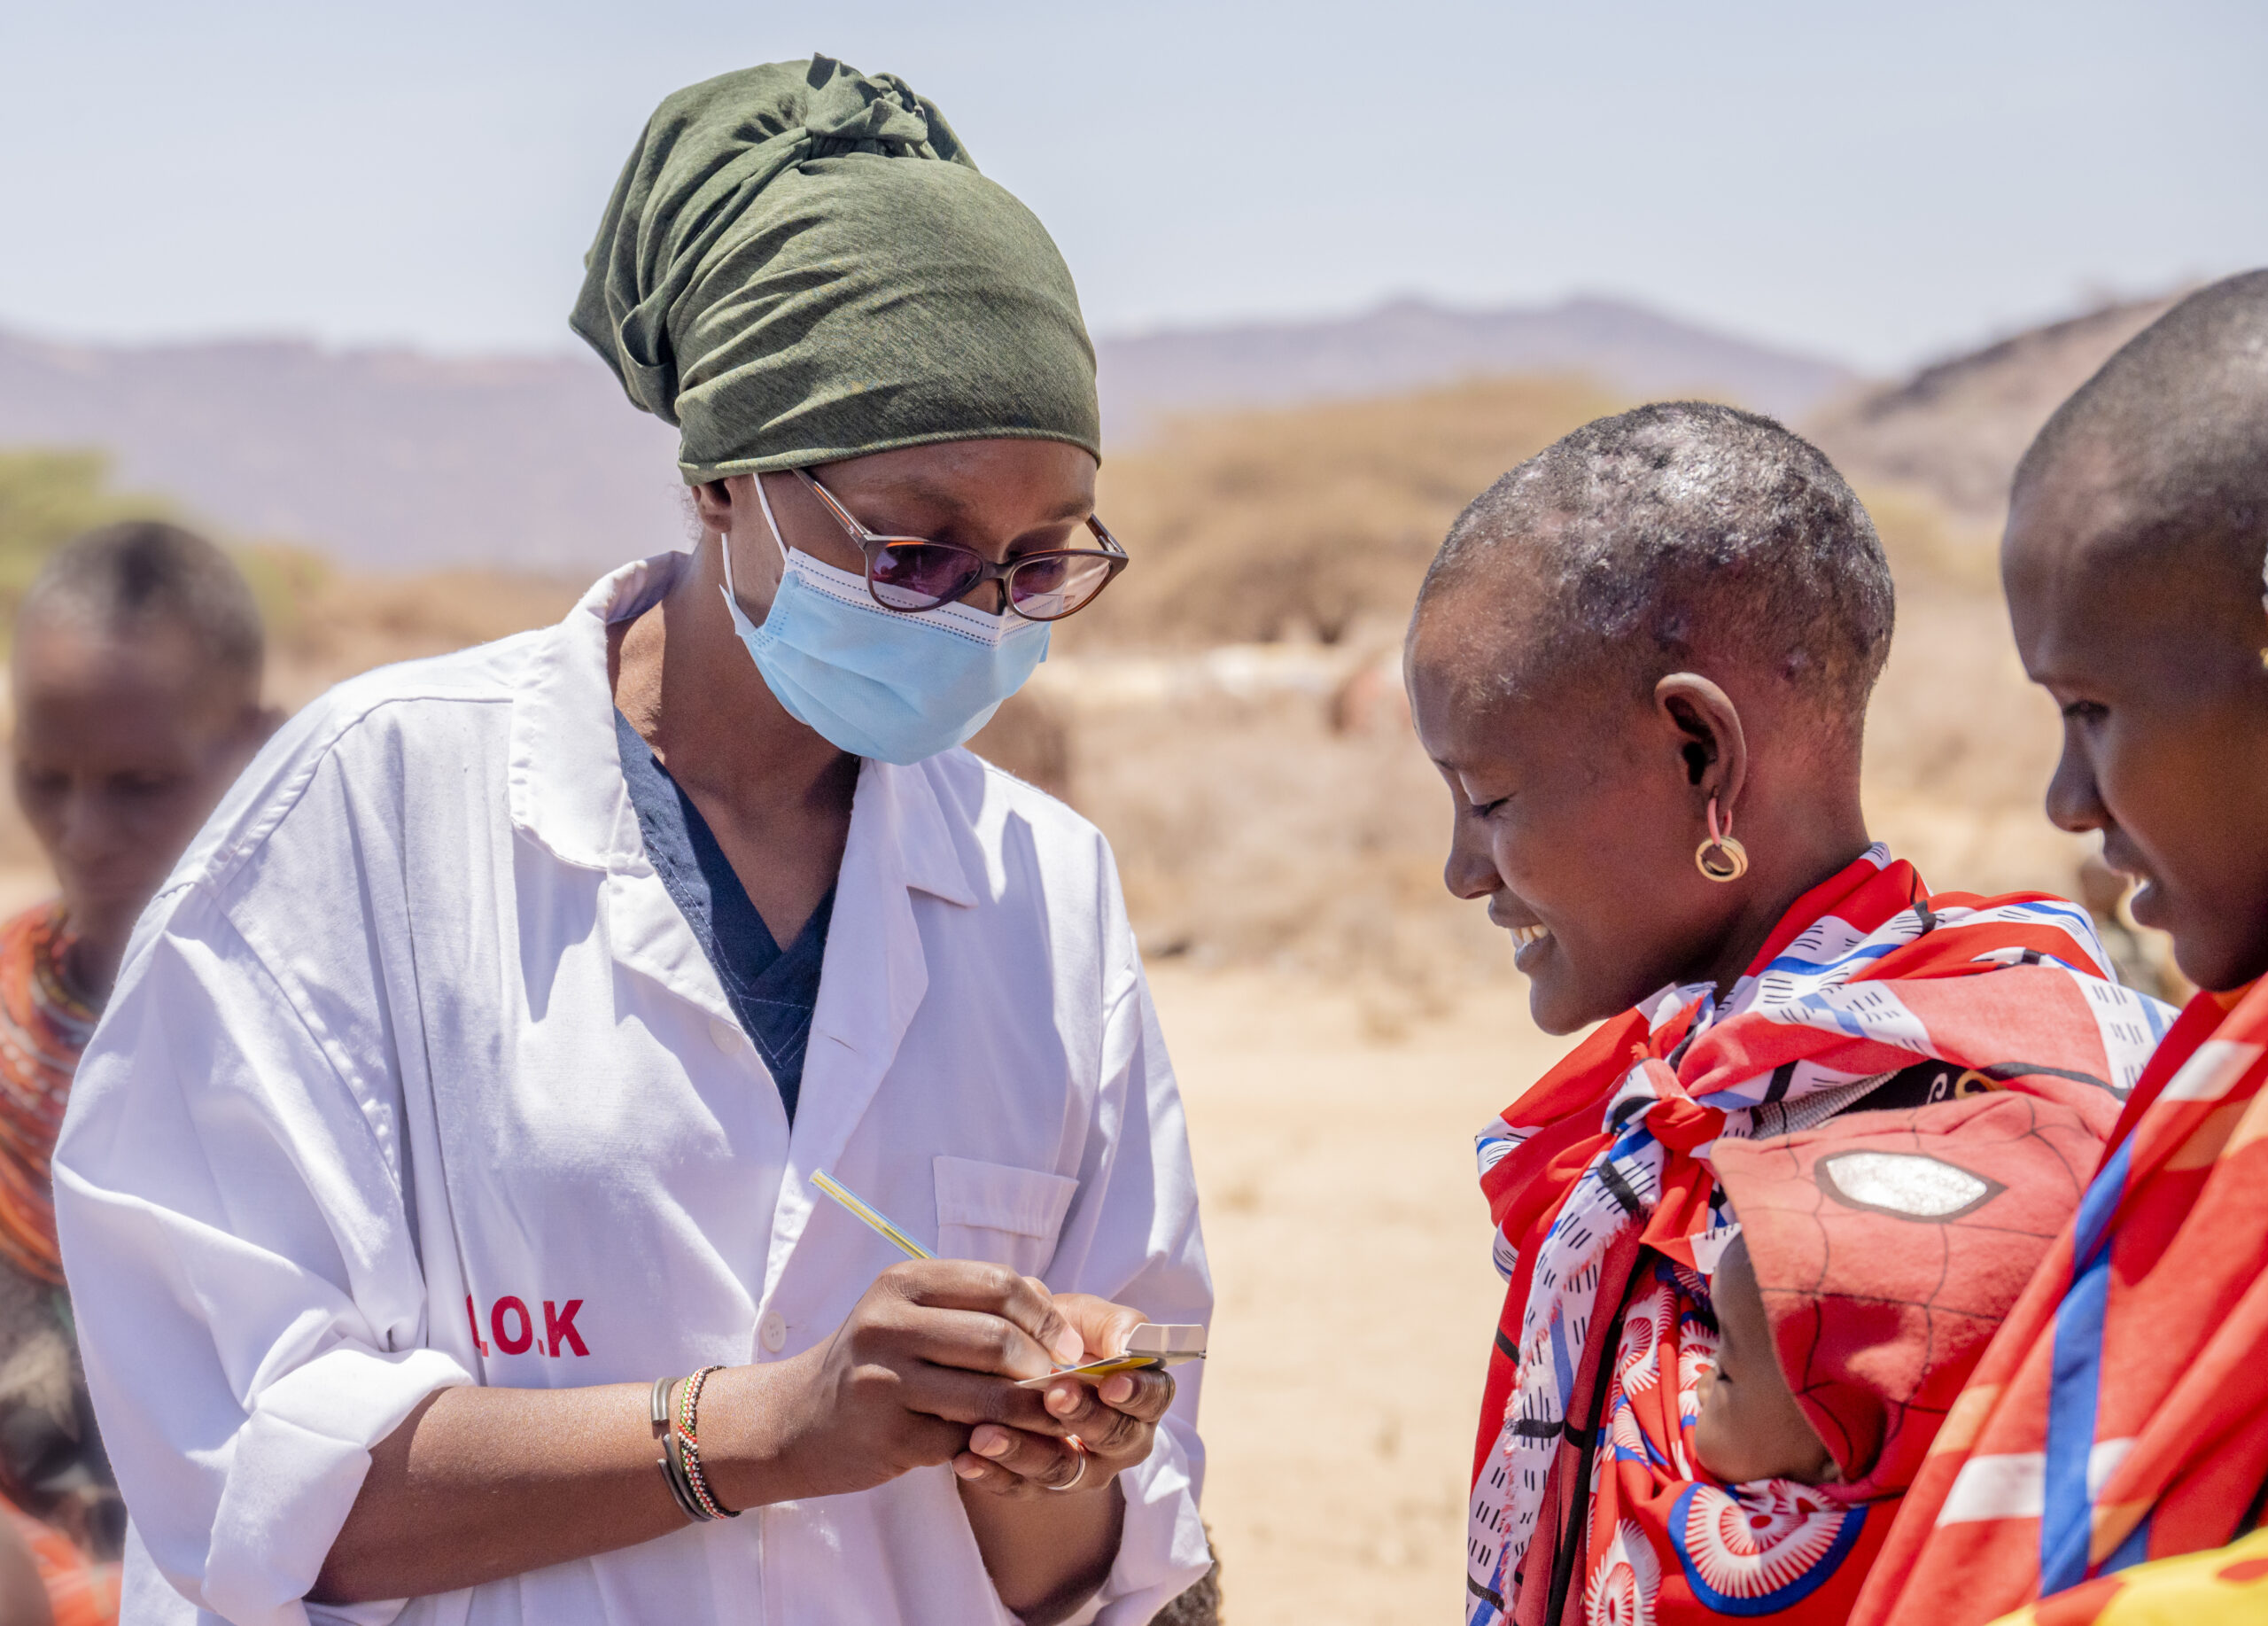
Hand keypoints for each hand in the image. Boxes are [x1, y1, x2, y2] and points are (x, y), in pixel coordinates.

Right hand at [701, 1260, 1085, 1507]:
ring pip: (988, 1398)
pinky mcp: (885, 1434)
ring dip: (1031, 1414)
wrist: (797, 1420)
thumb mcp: (914, 1315)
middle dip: (1043, 1369)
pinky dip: (995, 1446)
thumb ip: (979, 1305)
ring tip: (1052, 1422)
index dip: (1047, 1318)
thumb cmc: (877, 1361)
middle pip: (998, 1340)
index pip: (1000, 1285)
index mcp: (905, 1282)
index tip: (1070, 1348)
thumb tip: (1058, 1311)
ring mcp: (883, 1380)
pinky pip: (964, 1440)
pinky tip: (1007, 1447)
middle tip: (1064, 1391)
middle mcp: (889, 1323)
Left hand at [950, 1293, 1175, 1499]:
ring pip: (1062, 1470)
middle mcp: (1120, 1441)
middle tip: (1052, 1395)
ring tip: (988, 1433)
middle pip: (1113, 1439)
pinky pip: (1019, 1489)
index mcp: (1142, 1396)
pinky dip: (992, 1475)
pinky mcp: (1038, 1486)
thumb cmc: (1063, 1336)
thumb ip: (1113, 1325)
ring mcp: (1081, 1469)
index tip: (1110, 1382)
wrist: (1017, 1362)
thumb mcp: (1088, 1318)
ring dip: (1026, 1452)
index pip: (1153, 1399)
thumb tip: (1127, 1345)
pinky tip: (965, 1458)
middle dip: (1084, 1417)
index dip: (1136, 1393)